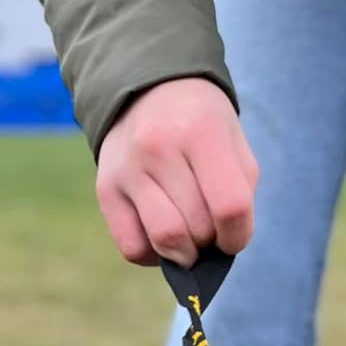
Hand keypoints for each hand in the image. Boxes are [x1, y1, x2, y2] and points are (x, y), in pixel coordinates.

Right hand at [95, 78, 258, 266]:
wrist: (147, 90)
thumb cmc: (200, 124)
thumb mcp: (233, 140)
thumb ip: (239, 191)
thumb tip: (224, 246)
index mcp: (202, 131)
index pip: (229, 206)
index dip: (238, 235)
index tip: (233, 237)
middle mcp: (159, 147)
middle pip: (197, 227)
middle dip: (210, 241)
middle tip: (209, 229)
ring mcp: (128, 170)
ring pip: (164, 240)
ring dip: (184, 253)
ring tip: (188, 241)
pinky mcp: (106, 190)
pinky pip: (132, 247)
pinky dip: (153, 256)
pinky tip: (161, 240)